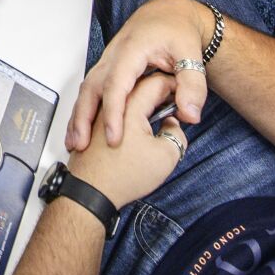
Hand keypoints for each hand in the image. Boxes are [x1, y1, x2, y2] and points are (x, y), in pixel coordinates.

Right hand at [66, 0, 212, 150]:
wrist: (169, 13)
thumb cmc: (176, 30)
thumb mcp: (191, 54)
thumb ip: (193, 85)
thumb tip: (189, 115)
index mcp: (131, 50)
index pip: (116, 85)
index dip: (113, 113)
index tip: (114, 138)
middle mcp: (113, 55)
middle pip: (91, 87)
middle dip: (83, 117)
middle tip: (81, 144)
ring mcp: (107, 61)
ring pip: (86, 89)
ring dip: (78, 115)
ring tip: (75, 143)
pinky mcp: (107, 68)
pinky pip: (90, 89)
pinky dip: (83, 109)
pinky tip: (81, 128)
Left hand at [67, 72, 187, 209]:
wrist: (90, 192)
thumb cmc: (123, 176)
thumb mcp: (166, 157)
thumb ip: (177, 134)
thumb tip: (174, 125)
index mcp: (131, 105)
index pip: (157, 82)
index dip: (176, 87)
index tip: (184, 97)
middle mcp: (112, 103)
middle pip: (139, 85)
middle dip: (160, 91)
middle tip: (174, 104)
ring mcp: (100, 113)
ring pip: (124, 96)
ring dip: (142, 101)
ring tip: (156, 116)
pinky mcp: (93, 125)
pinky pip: (113, 108)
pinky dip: (127, 112)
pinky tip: (136, 129)